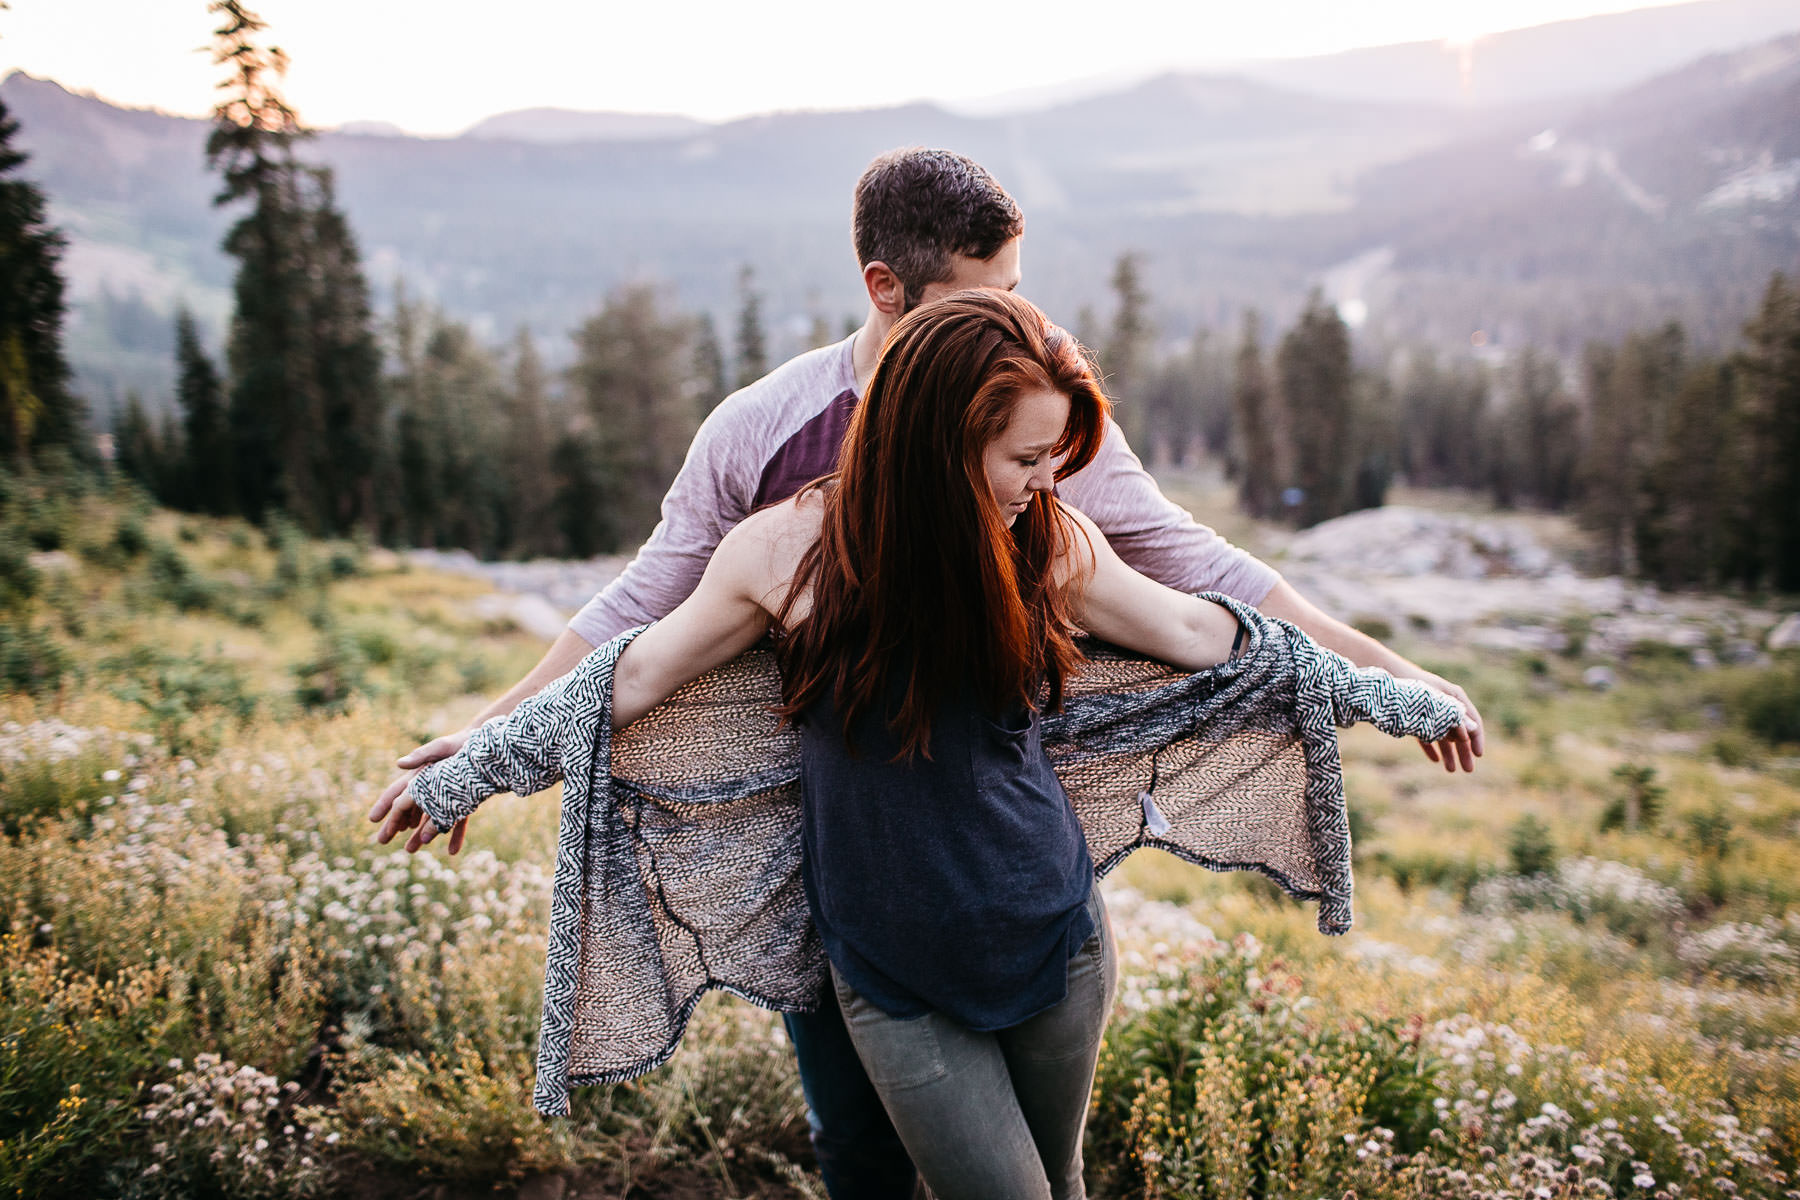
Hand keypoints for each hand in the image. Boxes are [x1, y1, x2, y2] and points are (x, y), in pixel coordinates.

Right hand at [369, 731, 470, 853]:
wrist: (488, 746)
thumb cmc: (460, 742)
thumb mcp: (441, 747)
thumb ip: (421, 755)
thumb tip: (398, 763)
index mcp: (420, 775)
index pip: (397, 793)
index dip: (383, 806)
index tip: (372, 820)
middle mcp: (430, 788)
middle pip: (409, 810)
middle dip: (394, 825)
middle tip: (381, 841)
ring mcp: (447, 797)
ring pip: (430, 819)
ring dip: (420, 835)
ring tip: (410, 850)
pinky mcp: (465, 802)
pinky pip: (459, 822)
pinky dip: (456, 836)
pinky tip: (453, 851)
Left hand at [1407, 672, 1483, 772]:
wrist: (1384, 677)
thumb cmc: (1412, 688)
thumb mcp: (1435, 703)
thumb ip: (1453, 716)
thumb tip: (1473, 729)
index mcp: (1454, 697)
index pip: (1473, 720)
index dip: (1477, 738)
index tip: (1479, 755)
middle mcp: (1444, 704)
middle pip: (1459, 731)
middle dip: (1464, 751)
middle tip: (1468, 771)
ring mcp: (1429, 711)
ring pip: (1443, 735)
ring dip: (1448, 753)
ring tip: (1450, 770)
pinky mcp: (1413, 717)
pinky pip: (1426, 735)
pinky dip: (1431, 747)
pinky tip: (1435, 760)